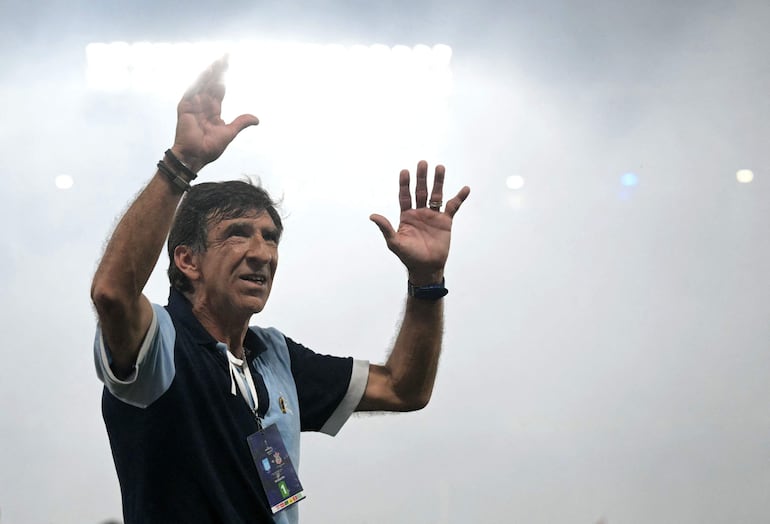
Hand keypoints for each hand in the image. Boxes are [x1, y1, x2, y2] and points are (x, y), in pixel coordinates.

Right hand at [171, 56, 258, 171]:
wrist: (195, 156)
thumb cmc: (209, 148)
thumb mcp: (229, 133)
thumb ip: (241, 123)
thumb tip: (257, 119)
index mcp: (213, 111)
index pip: (219, 89)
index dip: (224, 77)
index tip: (229, 64)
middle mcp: (203, 105)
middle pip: (212, 83)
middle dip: (219, 69)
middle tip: (227, 54)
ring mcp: (193, 105)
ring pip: (202, 84)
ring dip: (210, 72)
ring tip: (218, 60)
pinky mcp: (184, 108)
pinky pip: (192, 91)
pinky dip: (199, 82)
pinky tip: (206, 72)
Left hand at [370, 161, 469, 284]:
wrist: (426, 268)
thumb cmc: (408, 256)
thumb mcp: (394, 242)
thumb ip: (385, 228)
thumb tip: (372, 216)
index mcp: (406, 216)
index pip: (405, 196)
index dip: (404, 184)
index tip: (405, 171)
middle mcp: (419, 213)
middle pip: (421, 191)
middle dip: (421, 177)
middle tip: (422, 163)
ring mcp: (433, 216)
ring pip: (436, 195)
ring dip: (438, 182)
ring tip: (440, 167)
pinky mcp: (445, 221)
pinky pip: (453, 207)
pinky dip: (459, 197)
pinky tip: (465, 189)